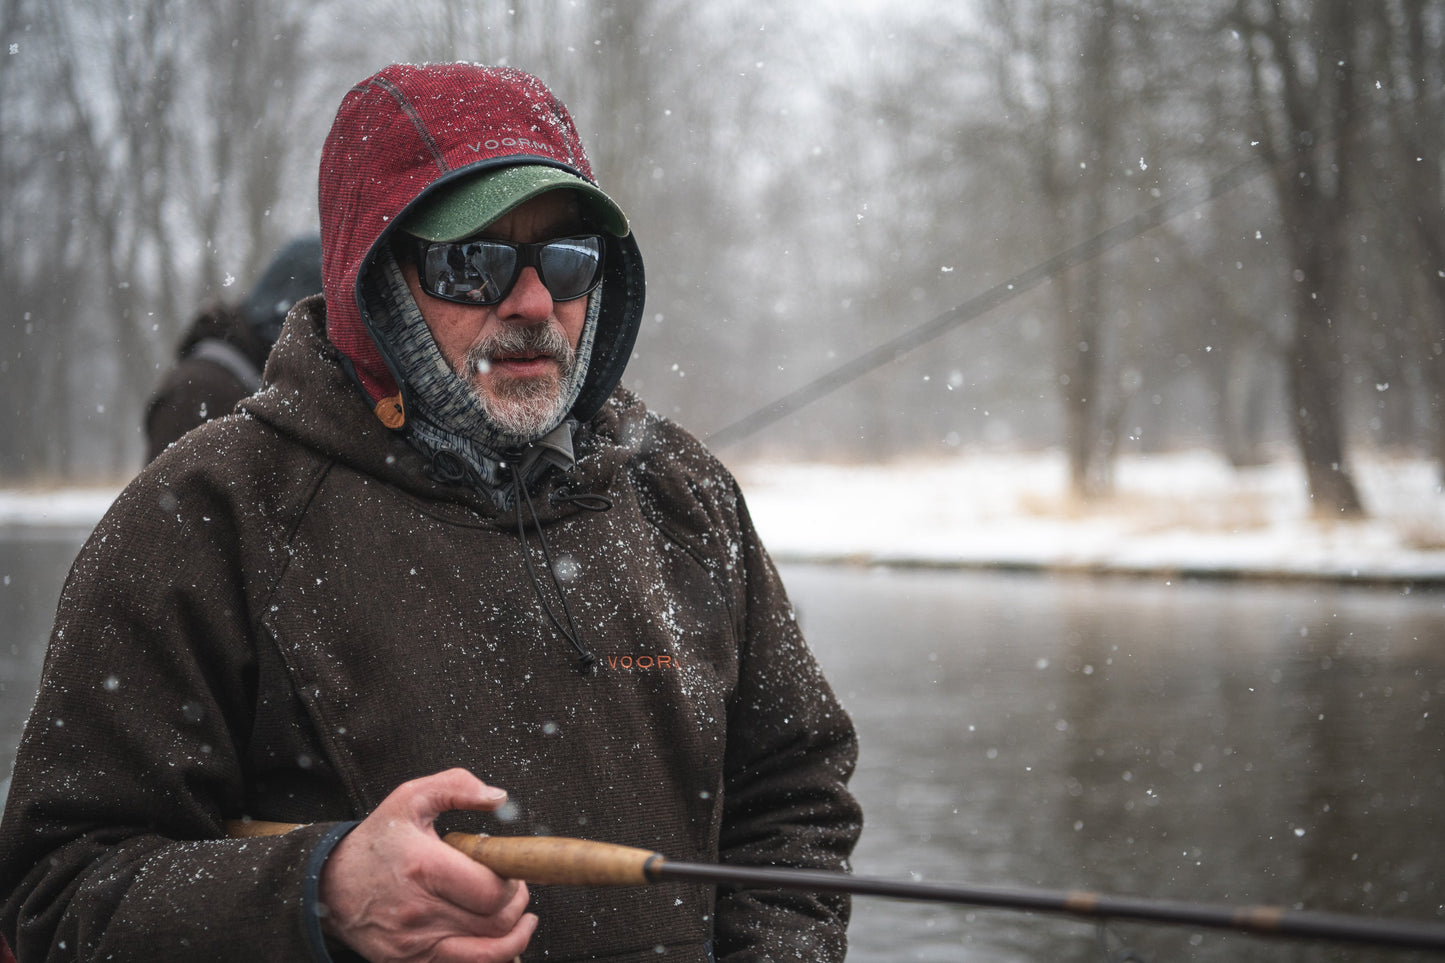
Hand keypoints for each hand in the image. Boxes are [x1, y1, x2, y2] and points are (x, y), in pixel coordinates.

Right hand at [319, 768, 537, 962]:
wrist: (329, 885)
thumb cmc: (377, 841)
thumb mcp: (411, 798)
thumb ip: (457, 786)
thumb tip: (498, 797)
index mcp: (424, 868)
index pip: (491, 891)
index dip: (513, 883)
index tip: (511, 869)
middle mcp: (419, 911)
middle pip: (494, 924)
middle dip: (518, 905)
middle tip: (517, 889)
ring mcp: (414, 944)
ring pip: (486, 954)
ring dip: (513, 936)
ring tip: (520, 918)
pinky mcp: (410, 962)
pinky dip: (491, 957)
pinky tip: (499, 941)